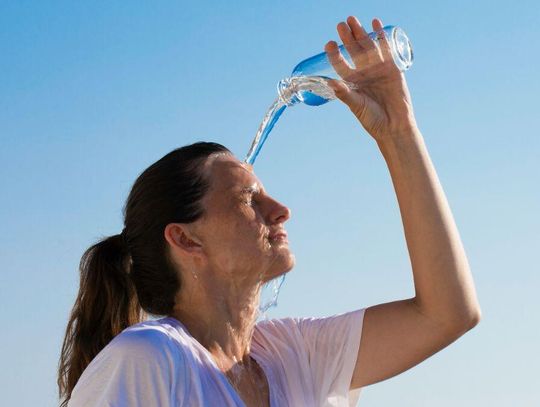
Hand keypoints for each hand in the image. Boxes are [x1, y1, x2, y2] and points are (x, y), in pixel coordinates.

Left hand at [325, 16, 418, 141]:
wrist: (394, 125)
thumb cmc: (372, 119)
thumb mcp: (356, 105)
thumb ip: (344, 93)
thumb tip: (329, 82)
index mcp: (351, 82)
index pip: (340, 64)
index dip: (334, 54)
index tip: (329, 44)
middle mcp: (363, 73)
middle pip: (353, 51)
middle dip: (347, 38)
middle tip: (341, 25)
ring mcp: (377, 69)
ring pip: (367, 47)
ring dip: (361, 32)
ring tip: (352, 20)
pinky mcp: (392, 67)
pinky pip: (385, 48)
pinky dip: (381, 35)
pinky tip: (375, 23)